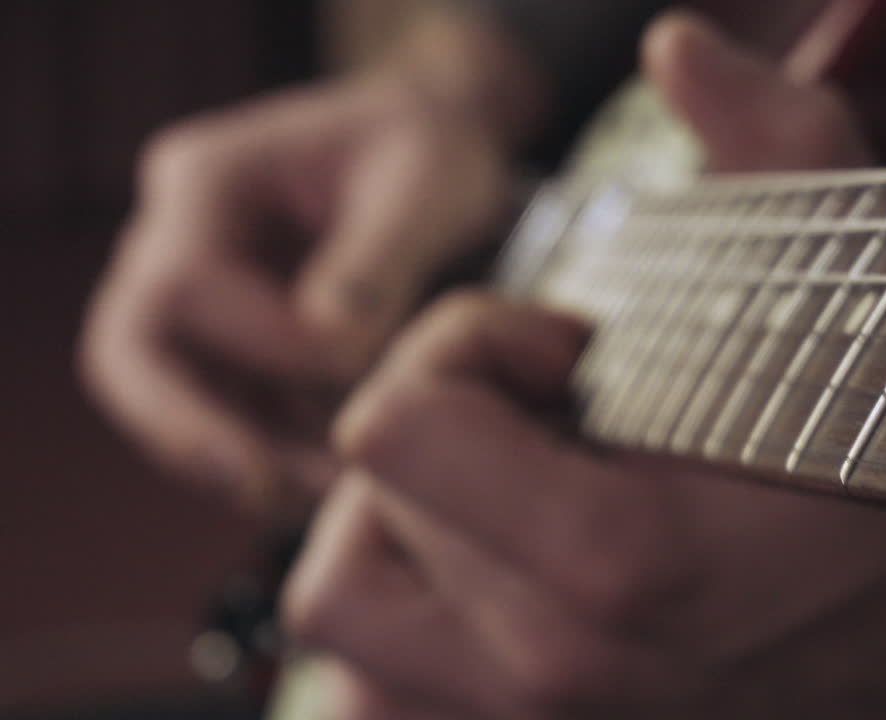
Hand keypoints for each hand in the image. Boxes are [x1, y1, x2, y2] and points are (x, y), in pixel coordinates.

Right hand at [79, 8, 543, 504]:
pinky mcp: (237, 346)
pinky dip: (274, 454)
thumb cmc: (428, 150)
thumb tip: (327, 345)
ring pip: (172, 400)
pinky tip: (333, 482)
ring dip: (239, 458)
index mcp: (208, 179)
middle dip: (186, 428)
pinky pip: (229, 414)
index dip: (262, 337)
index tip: (352, 359)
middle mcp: (179, 238)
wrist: (435, 149)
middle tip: (260, 485)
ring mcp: (202, 298)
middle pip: (130, 350)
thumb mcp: (425, 183)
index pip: (185, 283)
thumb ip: (376, 260)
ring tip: (320, 497)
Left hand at [285, 11, 885, 718]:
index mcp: (622, 564)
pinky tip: (489, 573)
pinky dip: (402, 615)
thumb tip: (679, 47)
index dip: (468, 353)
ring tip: (514, 497)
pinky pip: (362, 692)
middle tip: (553, 423)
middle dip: (442, 431)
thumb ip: (775, 149)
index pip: (395, 429)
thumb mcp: (855, 292)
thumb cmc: (879, 474)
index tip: (566, 359)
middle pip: (357, 499)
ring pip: (339, 594)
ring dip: (402, 525)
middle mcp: (556, 673)